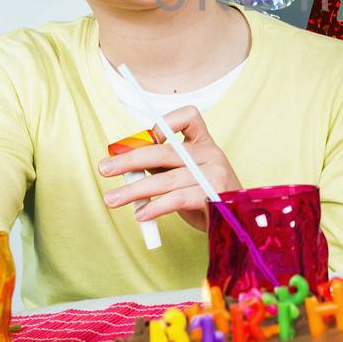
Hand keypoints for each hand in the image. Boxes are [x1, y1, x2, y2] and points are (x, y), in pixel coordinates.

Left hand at [99, 106, 242, 231]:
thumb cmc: (205, 200)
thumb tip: (126, 167)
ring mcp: (214, 174)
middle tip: (105, 169)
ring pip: (166, 179)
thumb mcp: (185, 178)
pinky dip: (154, 207)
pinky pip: (177, 199)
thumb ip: (162, 168)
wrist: (237, 225)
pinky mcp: (213, 196)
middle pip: (164, 150)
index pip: (189, 116)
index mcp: (205, 144)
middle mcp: (211, 154)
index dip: (165, 121)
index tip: (146, 137)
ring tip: (112, 199)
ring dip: (134, 190)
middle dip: (129, 160)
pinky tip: (141, 214)